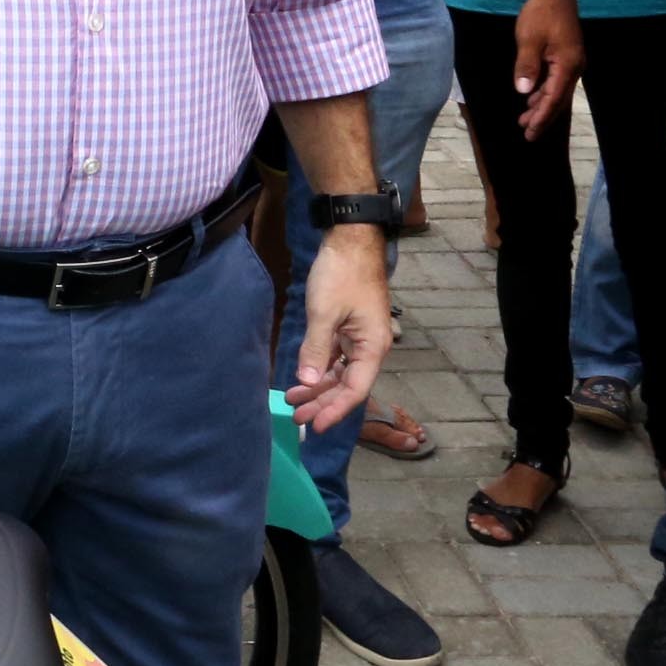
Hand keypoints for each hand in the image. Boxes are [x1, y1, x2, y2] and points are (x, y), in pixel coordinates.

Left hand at [285, 225, 392, 432]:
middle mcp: (370, 346)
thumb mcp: (324, 312)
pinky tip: (302, 377)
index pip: (355, 390)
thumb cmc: (341, 274)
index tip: (315, 426)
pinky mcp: (348, 328)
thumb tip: (307, 381)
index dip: (335, 410)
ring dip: (318, 386)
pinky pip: (335, 357)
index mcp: (372, 347)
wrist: (350, 239)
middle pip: (347, 385)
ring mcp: (359, 337)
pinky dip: (319, 368)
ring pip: (340, 372)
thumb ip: (316, 349)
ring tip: (293, 400)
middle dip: (322, 402)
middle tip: (296, 417)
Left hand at [510, 0, 583, 137]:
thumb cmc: (541, 14)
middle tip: (528, 134)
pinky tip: (532, 97)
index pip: (553, 98)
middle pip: (558, 99)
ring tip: (525, 120)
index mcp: (567, 65)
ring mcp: (572, 62)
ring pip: (557, 91)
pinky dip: (544, 92)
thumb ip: (526, 66)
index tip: (530, 132)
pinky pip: (556, 81)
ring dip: (542, 105)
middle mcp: (574, 67)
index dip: (541, 117)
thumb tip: (524, 91)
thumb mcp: (528, 39)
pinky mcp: (567, 56)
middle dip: (543, 117)